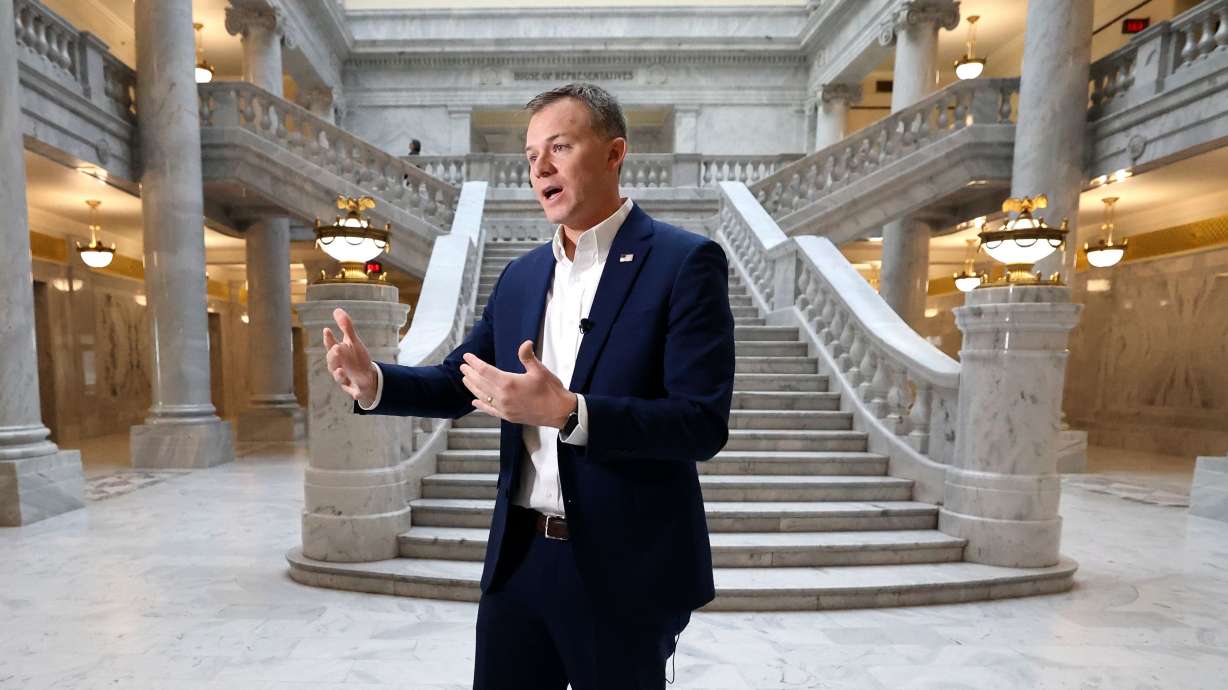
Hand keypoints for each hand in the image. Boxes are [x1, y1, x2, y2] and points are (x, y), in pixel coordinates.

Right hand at [323, 307, 377, 406]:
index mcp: (338, 354)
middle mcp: (339, 367)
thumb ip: (346, 327)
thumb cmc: (357, 359)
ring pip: (338, 377)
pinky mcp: (354, 389)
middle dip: (333, 356)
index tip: (327, 330)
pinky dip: (352, 391)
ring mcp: (345, 379)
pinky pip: (352, 391)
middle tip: (337, 348)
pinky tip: (354, 390)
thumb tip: (337, 310)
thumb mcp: (353, 342)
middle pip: (332, 362)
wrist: (368, 378)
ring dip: (338, 373)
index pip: (331, 345)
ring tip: (341, 369)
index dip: (328, 339)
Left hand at [460, 340, 576, 427]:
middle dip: (470, 373)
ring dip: (472, 387)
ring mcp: (505, 408)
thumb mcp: (540, 370)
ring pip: (482, 396)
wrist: (561, 412)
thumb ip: (528, 357)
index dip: (474, 363)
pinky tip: (475, 402)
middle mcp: (503, 397)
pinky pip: (490, 410)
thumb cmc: (551, 391)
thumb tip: (525, 343)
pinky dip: (481, 405)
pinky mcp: (508, 416)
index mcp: (509, 383)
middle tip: (463, 366)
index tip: (468, 357)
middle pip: (480, 383)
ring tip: (465, 379)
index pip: (485, 370)